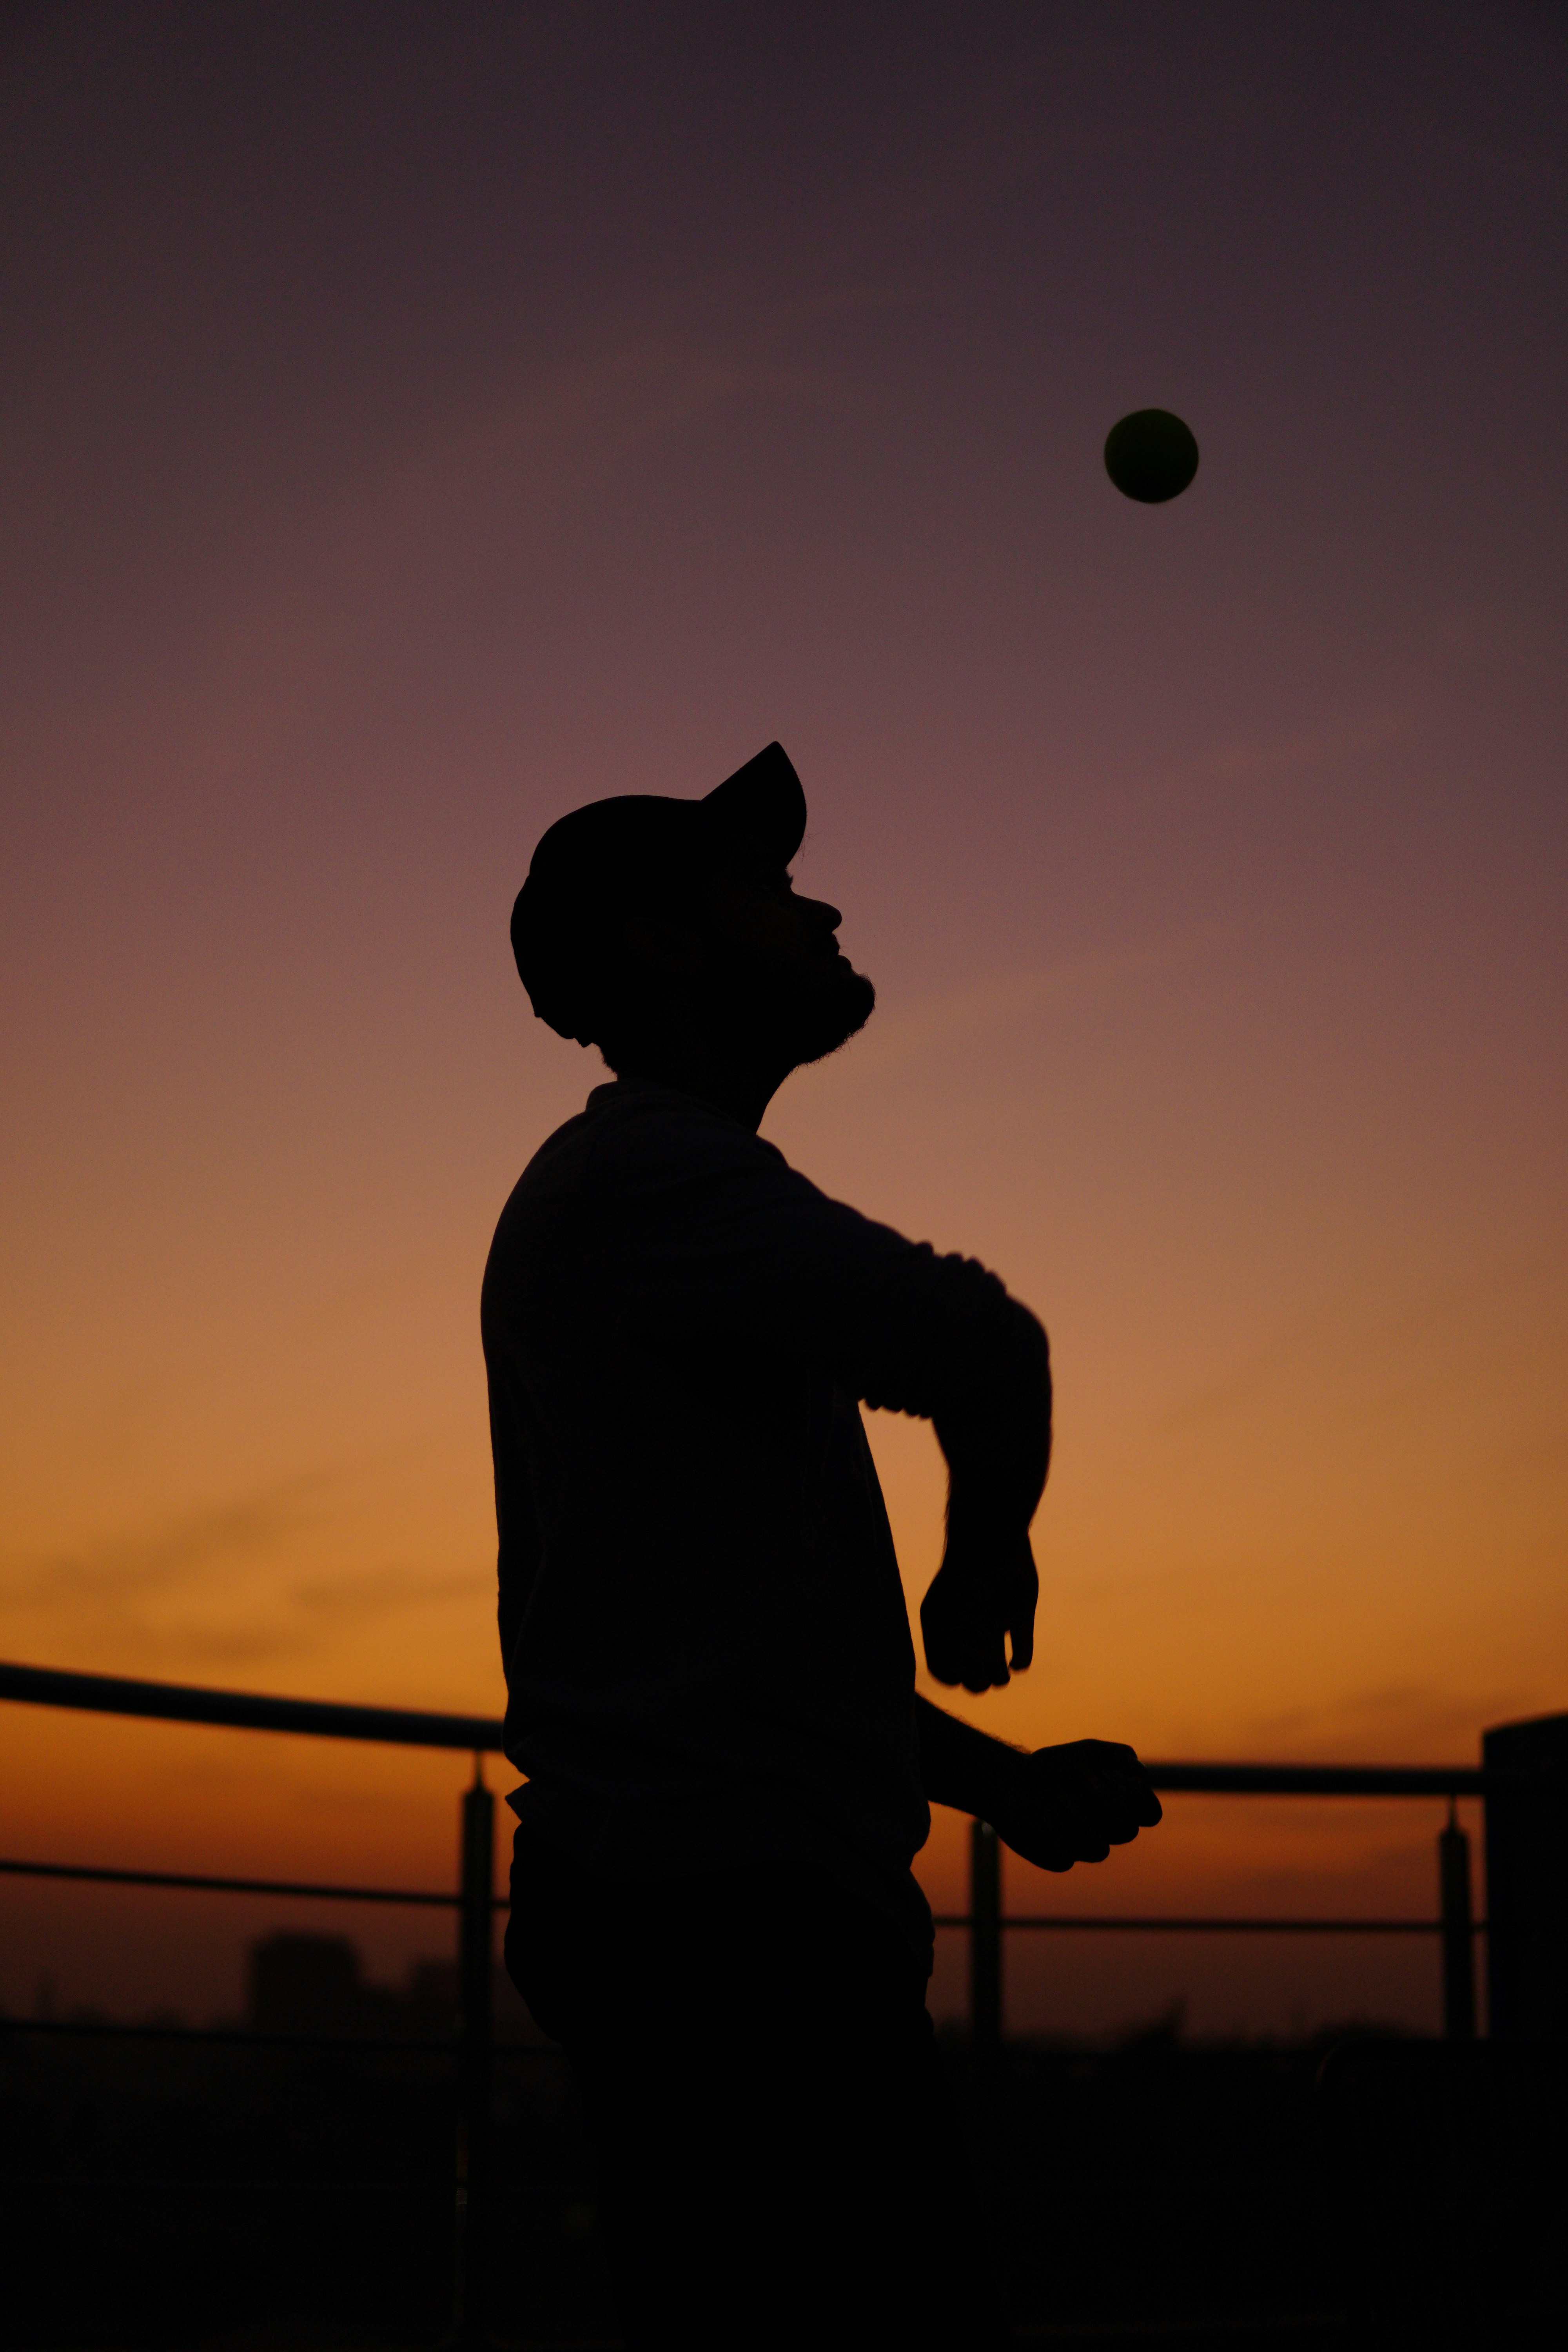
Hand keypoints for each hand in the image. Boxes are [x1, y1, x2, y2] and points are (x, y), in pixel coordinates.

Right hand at [919, 1533, 1037, 1691]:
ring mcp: (994, 1623)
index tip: (959, 1669)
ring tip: (999, 1667)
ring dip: (999, 1677)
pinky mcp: (1020, 1617)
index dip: (951, 1676)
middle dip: (977, 1681)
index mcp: (943, 1627)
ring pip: (997, 1670)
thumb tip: (963, 1681)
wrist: (992, 1545)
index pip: (944, 1670)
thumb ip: (951, 1655)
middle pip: (972, 1676)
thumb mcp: (946, 1622)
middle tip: (980, 1667)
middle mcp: (968, 1628)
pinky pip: (1022, 1652)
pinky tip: (1016, 1660)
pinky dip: (1021, 1661)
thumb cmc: (962, 1583)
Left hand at [986, 1739, 1161, 1871]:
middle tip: (1088, 1783)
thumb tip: (1140, 1772)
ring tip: (1058, 1797)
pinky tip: (1042, 1815)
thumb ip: (1115, 1754)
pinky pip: (1065, 1859)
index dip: (1145, 1801)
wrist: (1013, 1781)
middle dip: (1110, 1806)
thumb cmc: (1055, 1767)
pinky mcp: (1059, 1857)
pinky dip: (1054, 1835)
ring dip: (1080, 1821)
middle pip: (1127, 1831)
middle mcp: (1105, 1829)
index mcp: (1119, 1805)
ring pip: (1099, 1851)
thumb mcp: (1085, 1752)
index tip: (1128, 1780)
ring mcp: (1083, 1846)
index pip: (1150, 1814)